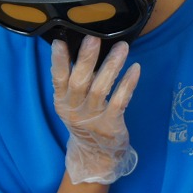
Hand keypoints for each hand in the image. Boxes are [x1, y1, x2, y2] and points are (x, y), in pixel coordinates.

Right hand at [51, 36, 139, 183]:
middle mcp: (74, 109)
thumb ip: (76, 80)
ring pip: (101, 89)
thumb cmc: (85, 120)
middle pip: (79, 81)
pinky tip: (135, 69)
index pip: (58, 78)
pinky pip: (120, 101)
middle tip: (94, 38)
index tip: (60, 42)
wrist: (95, 155)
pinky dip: (127, 84)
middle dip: (86, 59)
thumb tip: (86, 46)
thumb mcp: (73, 103)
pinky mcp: (111, 125)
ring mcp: (92, 118)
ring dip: (112, 66)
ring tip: (122, 47)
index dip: (58, 61)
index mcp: (62, 101)